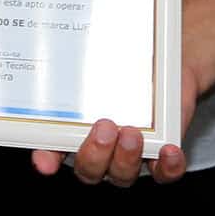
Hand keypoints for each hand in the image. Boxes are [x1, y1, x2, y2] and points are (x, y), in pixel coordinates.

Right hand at [30, 63, 196, 186]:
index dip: (46, 159)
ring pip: (121, 175)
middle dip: (95, 153)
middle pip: (88, 170)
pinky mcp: (161, 158)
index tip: (45, 161)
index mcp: (72, 131)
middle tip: (104, 126)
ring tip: (133, 133)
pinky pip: (164, 174)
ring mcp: (129, 158)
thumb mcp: (98, 63)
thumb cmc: (121, 68)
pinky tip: (169, 150)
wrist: (160, 68)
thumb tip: (60, 41)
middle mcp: (99, 151)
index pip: (51, 151)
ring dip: (126, 158)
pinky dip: (167, 166)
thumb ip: (81, 65)